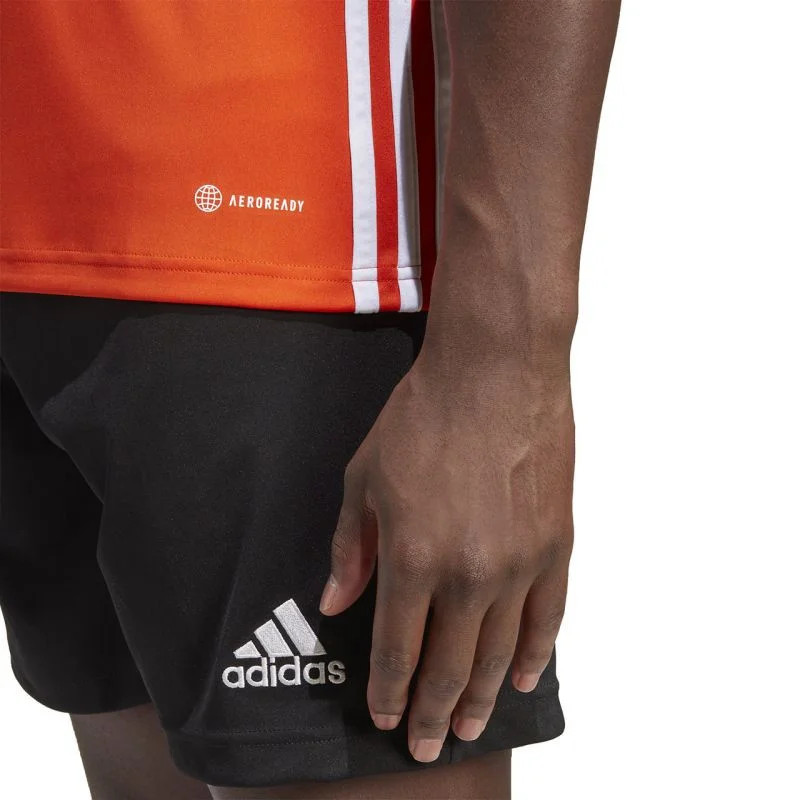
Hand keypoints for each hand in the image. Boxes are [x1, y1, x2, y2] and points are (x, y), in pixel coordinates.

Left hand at [319, 350, 573, 762]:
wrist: (494, 371)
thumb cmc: (423, 417)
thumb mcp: (364, 478)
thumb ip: (350, 548)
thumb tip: (336, 602)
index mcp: (413, 558)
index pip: (396, 649)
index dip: (387, 691)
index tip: (382, 718)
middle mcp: (469, 574)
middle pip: (449, 666)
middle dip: (430, 712)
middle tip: (423, 745)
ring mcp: (520, 564)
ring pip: (501, 654)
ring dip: (482, 697)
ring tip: (466, 728)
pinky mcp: (555, 545)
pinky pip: (549, 617)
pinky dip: (537, 653)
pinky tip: (527, 678)